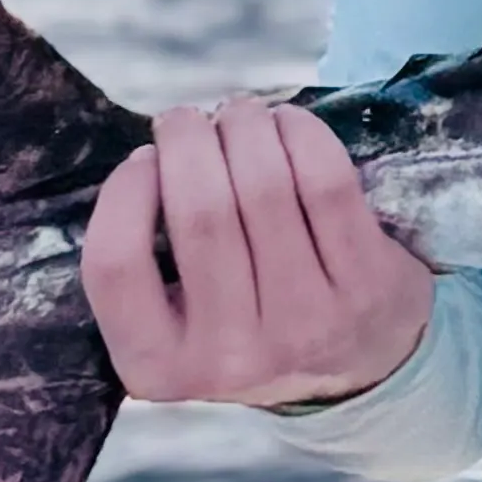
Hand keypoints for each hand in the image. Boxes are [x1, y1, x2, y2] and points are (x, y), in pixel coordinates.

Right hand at [81, 101, 437, 410]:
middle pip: (201, 214)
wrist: (359, 364)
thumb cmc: (248, 324)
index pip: (116, 265)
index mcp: (157, 367)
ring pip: (265, 189)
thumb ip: (148, 264)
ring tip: (239, 114)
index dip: (123, 195)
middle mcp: (230, 354)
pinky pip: (327, 184)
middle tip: (189, 118)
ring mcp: (304, 323)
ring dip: (246, 129)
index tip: (143, 158)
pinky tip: (287, 123)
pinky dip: (302, 135)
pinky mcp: (365, 286)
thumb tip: (152, 157)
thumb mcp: (176, 325)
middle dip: (189, 141)